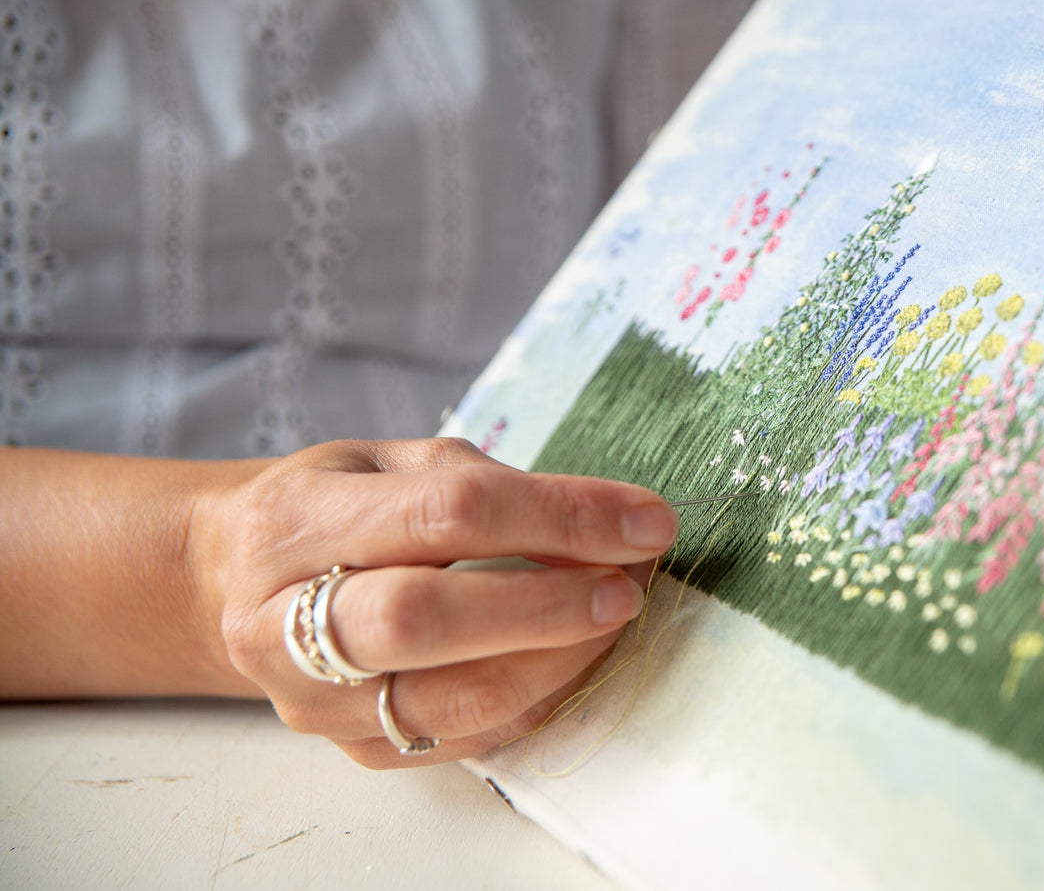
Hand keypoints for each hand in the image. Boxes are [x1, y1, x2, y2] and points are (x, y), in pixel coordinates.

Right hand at [191, 438, 677, 767]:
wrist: (233, 583)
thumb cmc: (333, 505)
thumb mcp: (389, 460)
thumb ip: (484, 484)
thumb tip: (606, 522)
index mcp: (295, 519)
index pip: (446, 513)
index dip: (558, 514)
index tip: (645, 517)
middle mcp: (281, 618)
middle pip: (427, 618)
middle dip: (548, 602)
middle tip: (630, 585)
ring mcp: (310, 697)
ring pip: (447, 698)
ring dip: (555, 660)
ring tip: (615, 619)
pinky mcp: (349, 747)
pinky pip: (461, 737)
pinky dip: (534, 699)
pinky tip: (574, 659)